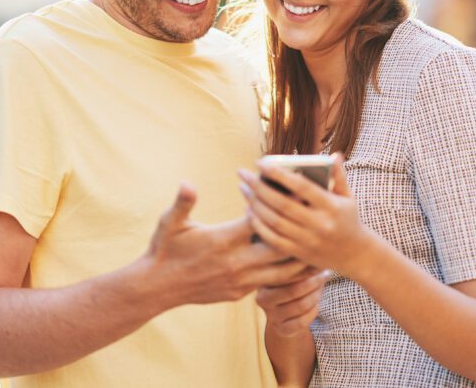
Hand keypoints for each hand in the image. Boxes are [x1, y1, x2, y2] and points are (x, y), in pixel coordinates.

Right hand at [144, 183, 317, 306]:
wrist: (157, 287)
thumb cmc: (165, 249)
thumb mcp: (169, 222)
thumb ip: (183, 202)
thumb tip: (187, 183)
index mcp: (223, 240)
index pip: (259, 221)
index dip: (277, 206)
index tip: (295, 193)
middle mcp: (236, 263)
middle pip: (279, 248)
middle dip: (297, 232)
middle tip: (317, 218)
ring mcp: (240, 281)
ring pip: (281, 272)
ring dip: (300, 259)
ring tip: (319, 246)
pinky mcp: (240, 293)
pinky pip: (271, 284)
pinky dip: (286, 274)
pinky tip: (298, 265)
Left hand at [239, 153, 374, 276]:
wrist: (356, 255)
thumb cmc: (349, 219)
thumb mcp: (348, 197)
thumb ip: (339, 176)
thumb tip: (334, 154)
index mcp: (331, 206)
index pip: (301, 186)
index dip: (278, 174)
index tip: (260, 163)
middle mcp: (319, 224)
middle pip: (282, 204)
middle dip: (258, 187)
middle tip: (243, 174)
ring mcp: (308, 240)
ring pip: (274, 222)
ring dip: (255, 204)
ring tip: (243, 189)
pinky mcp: (299, 253)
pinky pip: (273, 240)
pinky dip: (258, 226)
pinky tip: (249, 212)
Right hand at [257, 270, 328, 337]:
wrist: (284, 313)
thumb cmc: (289, 284)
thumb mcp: (290, 273)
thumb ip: (298, 266)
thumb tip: (316, 260)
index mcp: (261, 281)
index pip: (284, 273)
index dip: (303, 268)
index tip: (317, 263)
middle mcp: (262, 299)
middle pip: (293, 291)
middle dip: (313, 282)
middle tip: (325, 274)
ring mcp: (271, 316)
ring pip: (301, 305)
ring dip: (316, 295)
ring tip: (323, 286)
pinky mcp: (282, 330)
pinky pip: (303, 321)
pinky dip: (314, 310)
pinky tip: (317, 302)